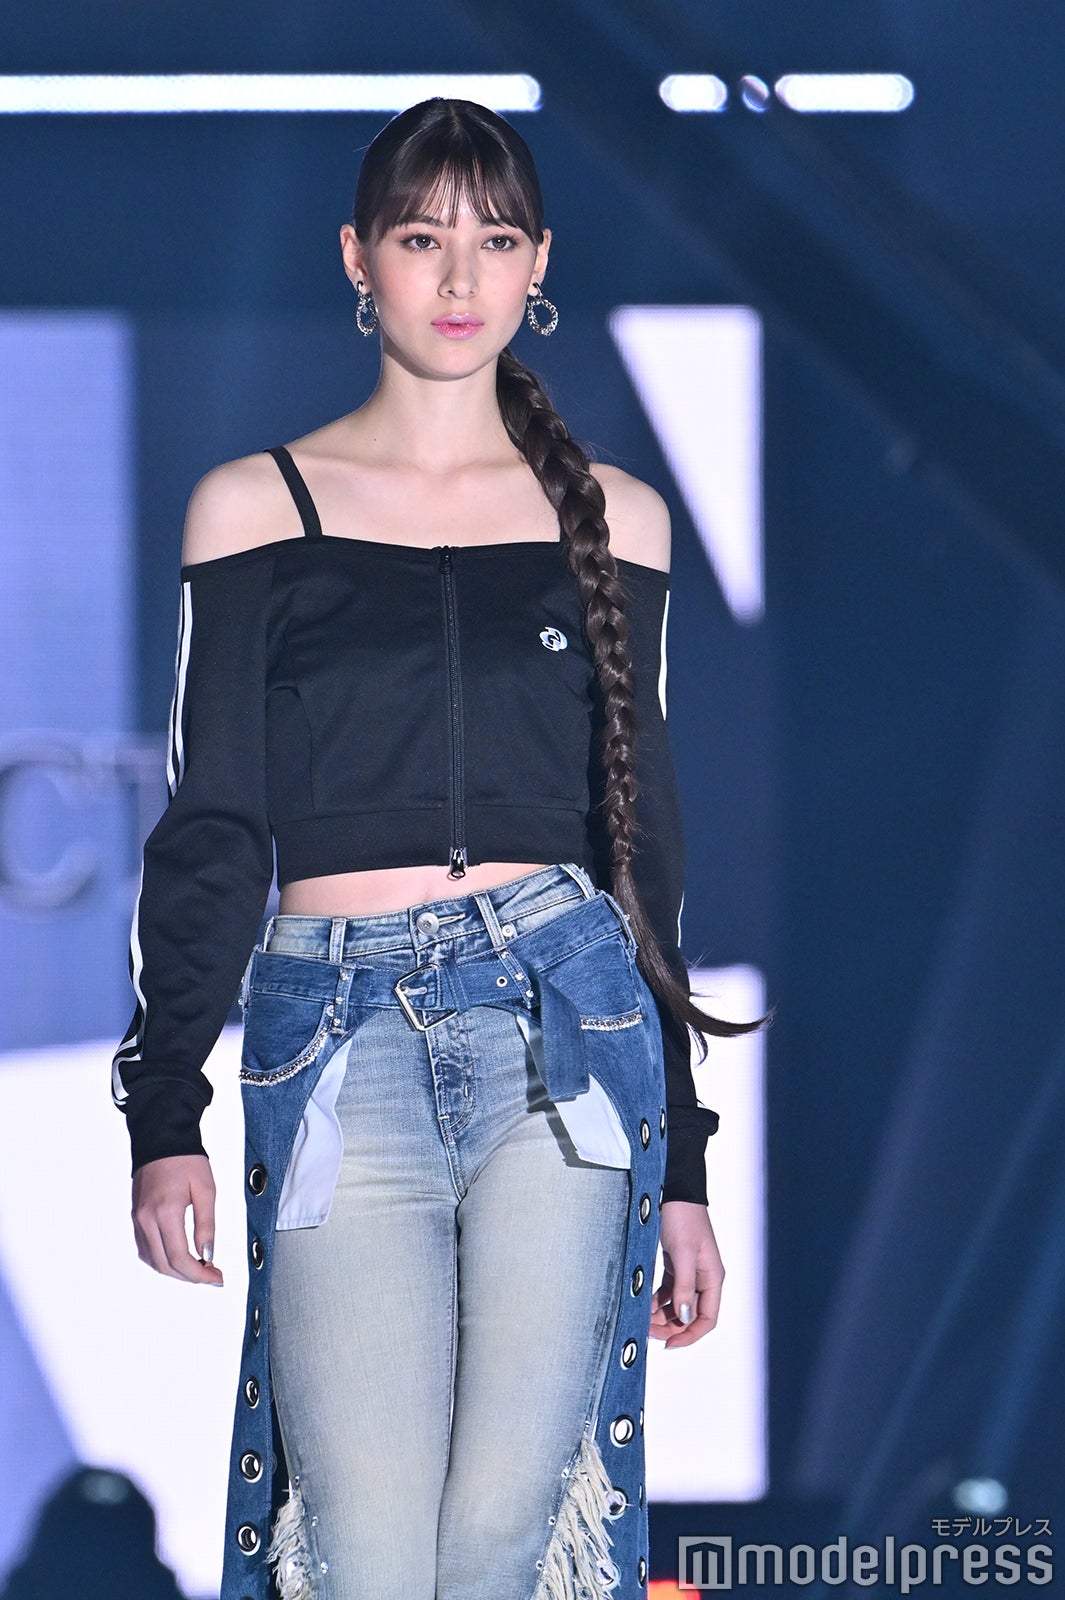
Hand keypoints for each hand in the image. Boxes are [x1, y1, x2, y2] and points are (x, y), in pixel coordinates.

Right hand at [131, 1154, 223, 1285]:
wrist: (160, 1139)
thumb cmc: (185, 1159)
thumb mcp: (206, 1189)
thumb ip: (207, 1224)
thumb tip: (208, 1254)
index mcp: (165, 1212)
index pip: (180, 1258)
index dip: (199, 1275)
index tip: (217, 1278)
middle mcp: (146, 1220)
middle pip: (165, 1265)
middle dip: (190, 1276)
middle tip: (212, 1276)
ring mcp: (138, 1219)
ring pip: (153, 1261)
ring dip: (176, 1271)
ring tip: (199, 1268)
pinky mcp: (136, 1217)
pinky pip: (146, 1249)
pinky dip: (162, 1260)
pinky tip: (179, 1258)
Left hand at [649, 1200, 723, 1347]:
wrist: (674, 1190)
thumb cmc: (683, 1217)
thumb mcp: (683, 1253)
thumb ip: (684, 1286)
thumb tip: (685, 1317)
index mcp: (712, 1278)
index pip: (707, 1319)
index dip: (689, 1335)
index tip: (668, 1344)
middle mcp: (703, 1278)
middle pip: (690, 1315)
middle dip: (670, 1327)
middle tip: (646, 1330)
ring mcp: (689, 1273)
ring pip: (677, 1305)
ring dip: (661, 1315)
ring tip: (642, 1317)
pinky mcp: (676, 1265)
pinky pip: (668, 1292)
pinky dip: (657, 1300)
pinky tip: (644, 1302)